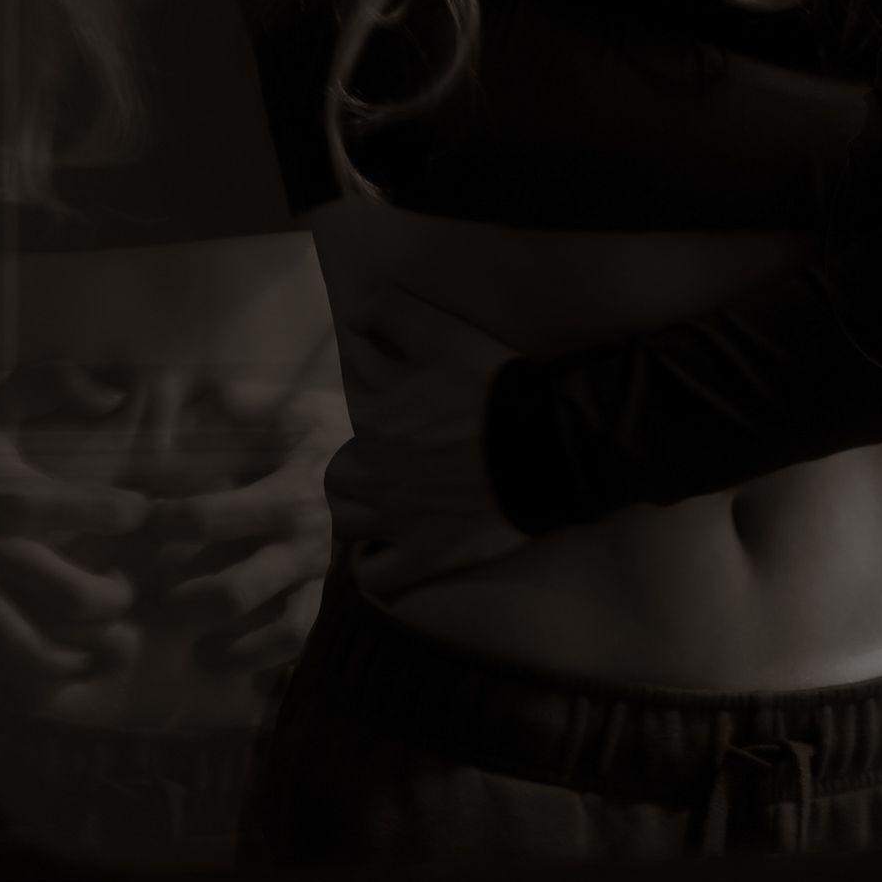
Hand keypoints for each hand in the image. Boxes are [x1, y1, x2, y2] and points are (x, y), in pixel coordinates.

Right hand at [0, 369, 146, 711]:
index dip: (115, 512)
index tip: (141, 509)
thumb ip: (51, 383)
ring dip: (83, 655)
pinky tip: (63, 670)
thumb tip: (115, 393)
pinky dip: (34, 685)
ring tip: (109, 639)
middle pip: (67, 597)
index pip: (62, 508)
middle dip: (116, 597)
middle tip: (128, 583)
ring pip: (32, 654)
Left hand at [139, 363, 351, 678]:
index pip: (210, 517)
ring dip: (229, 645)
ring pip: (278, 627)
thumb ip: (240, 403)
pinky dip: (263, 657)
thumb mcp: (291, 407)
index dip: (163, 523)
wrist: (398, 458)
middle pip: (236, 590)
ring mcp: (319, 573)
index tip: (135, 521)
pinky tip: (223, 659)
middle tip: (149, 593)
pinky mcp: (327, 592)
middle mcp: (305, 541)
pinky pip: (299, 637)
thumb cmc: (329, 432)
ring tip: (192, 648)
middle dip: (185, 598)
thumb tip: (183, 392)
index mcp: (289, 491)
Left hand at [322, 284, 525, 597]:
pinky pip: (376, 575)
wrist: (542, 444)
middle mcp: (374, 473)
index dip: (372, 401)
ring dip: (358, 514)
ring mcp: (396, 519)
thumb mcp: (441, 333)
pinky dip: (374, 567)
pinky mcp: (424, 555)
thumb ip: (392, 313)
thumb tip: (354, 306)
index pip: (351, 409)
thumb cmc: (491, 386)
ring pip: (348, 523)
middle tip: (384, 460)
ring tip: (380, 506)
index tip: (396, 404)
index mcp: (374, 419)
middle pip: (338, 473)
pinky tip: (385, 553)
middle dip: (354, 465)